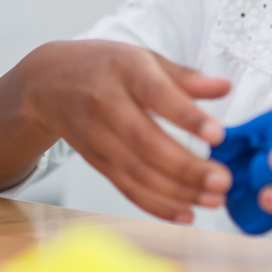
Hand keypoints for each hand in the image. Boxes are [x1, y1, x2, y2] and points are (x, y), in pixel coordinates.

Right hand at [10, 40, 231, 221]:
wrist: (46, 82)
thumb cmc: (103, 66)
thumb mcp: (142, 58)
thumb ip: (184, 76)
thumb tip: (225, 87)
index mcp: (124, 69)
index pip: (156, 94)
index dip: (186, 117)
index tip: (218, 135)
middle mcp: (106, 103)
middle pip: (145, 141)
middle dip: (185, 167)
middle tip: (222, 181)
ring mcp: (97, 136)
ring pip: (136, 171)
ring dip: (176, 191)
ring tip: (213, 199)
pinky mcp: (95, 160)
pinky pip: (125, 187)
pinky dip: (155, 205)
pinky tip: (185, 213)